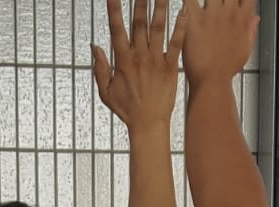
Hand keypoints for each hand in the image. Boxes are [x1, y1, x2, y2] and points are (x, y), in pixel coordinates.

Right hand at [93, 0, 185, 129]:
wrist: (149, 124)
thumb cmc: (127, 110)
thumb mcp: (105, 92)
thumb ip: (99, 68)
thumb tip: (95, 47)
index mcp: (122, 60)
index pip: (116, 30)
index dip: (114, 11)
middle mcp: (140, 56)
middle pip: (139, 23)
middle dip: (140, 2)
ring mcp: (156, 60)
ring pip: (158, 28)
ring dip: (160, 7)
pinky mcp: (171, 66)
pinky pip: (176, 43)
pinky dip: (180, 27)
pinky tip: (183, 11)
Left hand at [181, 0, 255, 92]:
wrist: (212, 81)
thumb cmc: (227, 68)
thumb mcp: (246, 49)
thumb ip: (250, 30)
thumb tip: (256, 18)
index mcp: (241, 19)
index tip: (236, 0)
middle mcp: (229, 14)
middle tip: (218, 1)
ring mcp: (212, 16)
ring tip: (207, 0)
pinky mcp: (195, 21)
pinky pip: (189, 0)